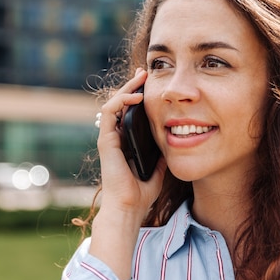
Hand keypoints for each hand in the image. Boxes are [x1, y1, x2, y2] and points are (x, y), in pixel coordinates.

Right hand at [96, 68, 165, 221]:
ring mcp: (108, 138)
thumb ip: (161, 156)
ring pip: (113, 103)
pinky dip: (121, 100)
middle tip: (144, 72)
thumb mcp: (158, 169)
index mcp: (125, 142)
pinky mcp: (106, 140)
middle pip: (120, 104)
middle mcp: (114, 137)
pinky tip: (136, 96)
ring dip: (126, 88)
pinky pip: (110, 112)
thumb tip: (173, 144)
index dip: (137, 96)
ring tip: (141, 79)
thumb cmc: (141, 193)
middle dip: (132, 86)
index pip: (128, 112)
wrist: (129, 207)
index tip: (150, 83)